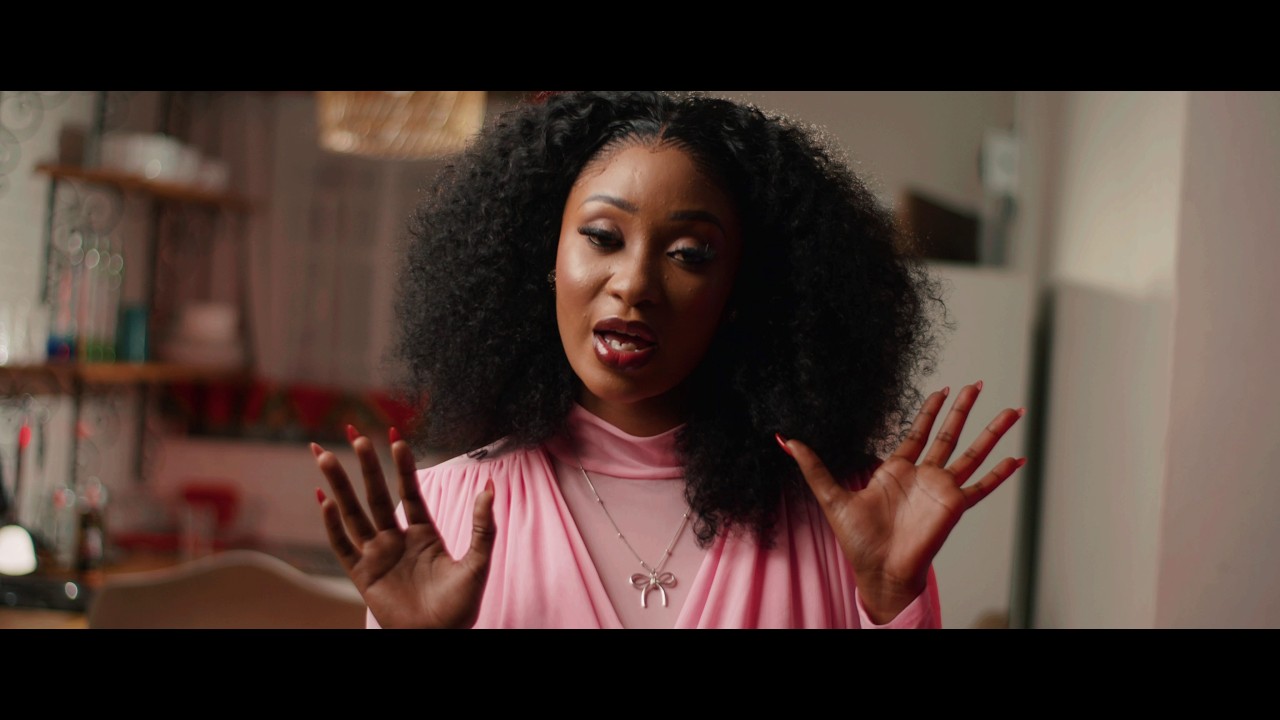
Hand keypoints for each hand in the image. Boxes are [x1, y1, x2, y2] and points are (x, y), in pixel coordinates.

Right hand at [311, 426, 495, 628]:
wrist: (438, 638)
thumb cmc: (460, 607)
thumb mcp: (477, 563)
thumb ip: (483, 527)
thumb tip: (489, 488)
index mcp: (424, 533)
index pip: (410, 491)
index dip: (403, 466)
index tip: (396, 439)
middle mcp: (397, 540)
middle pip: (376, 496)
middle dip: (365, 467)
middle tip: (355, 435)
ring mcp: (377, 556)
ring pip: (354, 514)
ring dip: (340, 486)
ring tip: (325, 458)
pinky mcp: (363, 576)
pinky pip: (343, 546)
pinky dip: (332, 525)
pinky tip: (324, 501)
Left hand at [778, 382, 1024, 623]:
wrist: (878, 569)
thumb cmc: (857, 540)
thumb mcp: (829, 495)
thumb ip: (812, 465)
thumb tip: (784, 439)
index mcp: (897, 469)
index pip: (918, 431)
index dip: (930, 410)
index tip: (943, 389)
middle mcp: (923, 476)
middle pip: (949, 434)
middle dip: (963, 409)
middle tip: (977, 384)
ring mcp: (942, 490)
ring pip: (972, 453)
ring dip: (991, 432)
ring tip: (1011, 410)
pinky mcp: (954, 506)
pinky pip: (982, 487)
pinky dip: (1001, 474)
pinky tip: (1018, 458)